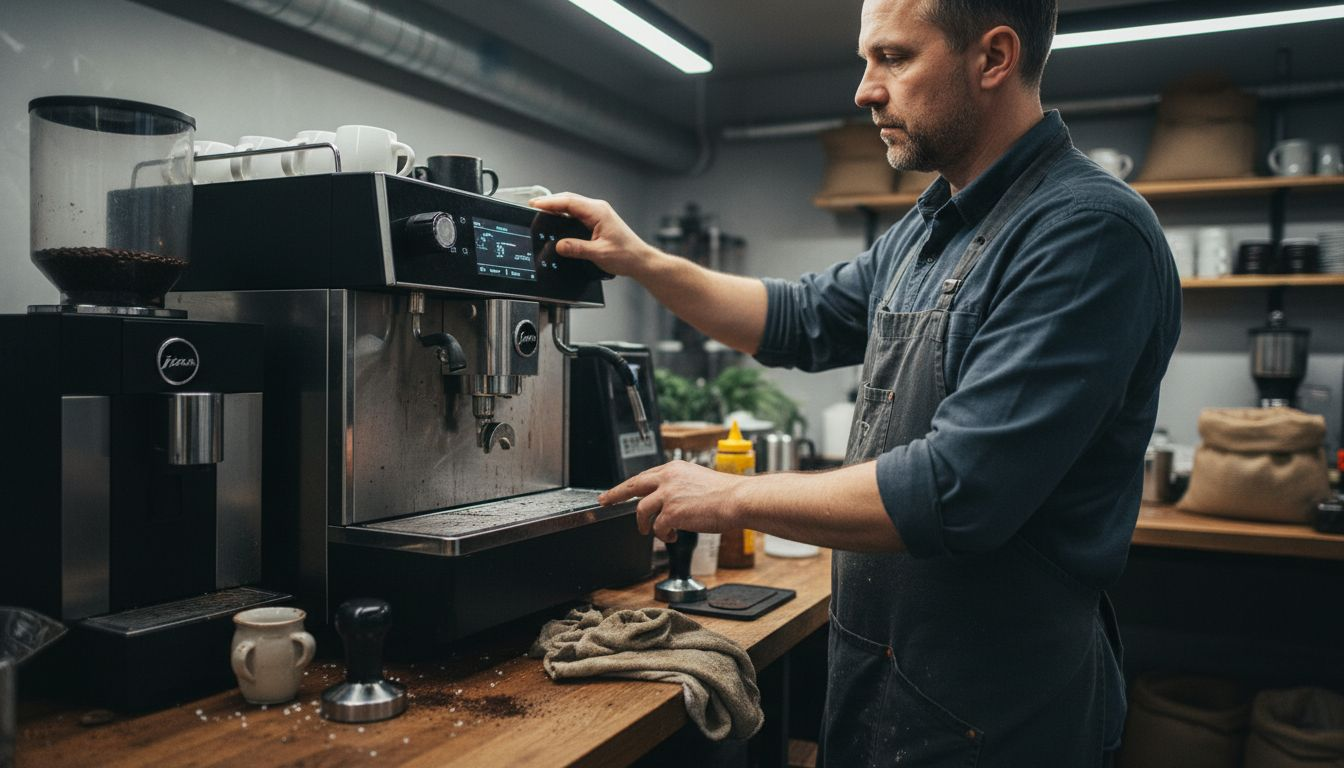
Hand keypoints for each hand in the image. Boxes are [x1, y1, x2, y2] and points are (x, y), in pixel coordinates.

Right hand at [528, 192, 658, 276]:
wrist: (639, 260)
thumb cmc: (626, 255)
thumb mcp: (599, 254)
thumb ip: (578, 249)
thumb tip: (560, 245)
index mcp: (599, 212)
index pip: (569, 202)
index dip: (550, 202)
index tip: (535, 205)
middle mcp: (598, 209)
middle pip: (569, 200)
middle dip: (550, 202)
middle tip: (533, 206)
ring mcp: (598, 213)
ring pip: (573, 205)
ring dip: (557, 206)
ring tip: (541, 210)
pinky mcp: (598, 220)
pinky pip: (577, 212)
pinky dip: (565, 212)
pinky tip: (557, 218)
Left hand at [600, 460, 749, 541]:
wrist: (738, 500)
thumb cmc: (725, 493)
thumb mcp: (697, 480)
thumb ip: (679, 486)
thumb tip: (666, 501)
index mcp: (674, 468)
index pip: (645, 476)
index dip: (629, 485)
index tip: (618, 491)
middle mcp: (668, 478)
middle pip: (633, 486)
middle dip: (615, 495)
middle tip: (605, 501)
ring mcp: (668, 495)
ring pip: (642, 511)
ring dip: (644, 524)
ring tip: (650, 531)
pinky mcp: (671, 512)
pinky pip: (658, 528)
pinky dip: (662, 535)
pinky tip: (672, 536)